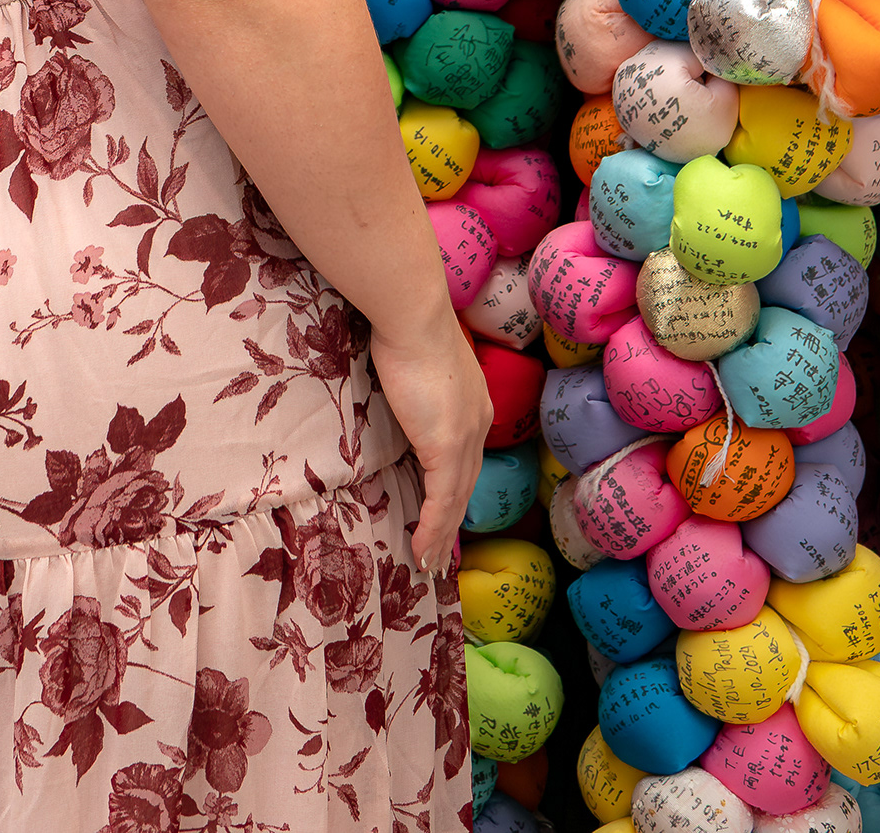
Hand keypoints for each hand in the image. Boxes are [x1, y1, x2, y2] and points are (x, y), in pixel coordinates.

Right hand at [368, 311, 490, 576]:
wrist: (414, 313)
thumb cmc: (407, 324)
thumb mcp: (417, 360)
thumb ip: (417, 383)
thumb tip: (401, 387)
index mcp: (474, 404)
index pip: (467, 459)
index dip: (457, 491)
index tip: (447, 515)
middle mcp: (477, 424)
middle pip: (466, 486)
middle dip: (453, 525)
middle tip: (441, 556)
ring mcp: (464, 437)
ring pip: (456, 501)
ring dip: (442, 538)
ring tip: (430, 566)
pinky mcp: (445, 448)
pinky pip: (440, 501)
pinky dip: (432, 530)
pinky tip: (423, 552)